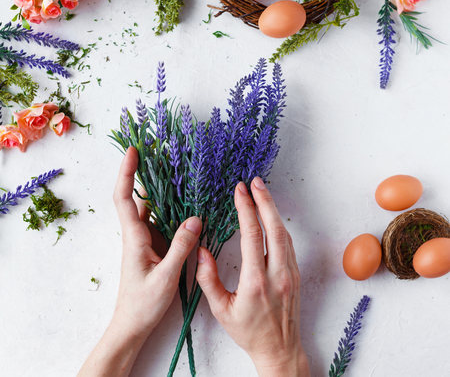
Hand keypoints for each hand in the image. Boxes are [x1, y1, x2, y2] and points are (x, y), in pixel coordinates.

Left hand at [111, 146, 201, 338]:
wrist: (132, 324)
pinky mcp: (154, 246)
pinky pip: (162, 221)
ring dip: (160, 190)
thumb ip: (181, 246)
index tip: (133, 151)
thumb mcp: (166, 276)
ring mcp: (145, 239)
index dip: (126, 173)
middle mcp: (137, 233)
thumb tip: (195, 218)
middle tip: (156, 151)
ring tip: (174, 170)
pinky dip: (171, 209)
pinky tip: (184, 203)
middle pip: (136, 196)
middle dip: (143, 172)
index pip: (124, 198)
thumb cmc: (143, 303)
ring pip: (151, 208)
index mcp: (134, 237)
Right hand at [196, 177, 309, 376]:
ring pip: (285, 234)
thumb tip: (202, 250)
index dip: (246, 209)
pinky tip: (272, 217)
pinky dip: (280, 226)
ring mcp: (290, 274)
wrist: (279, 349)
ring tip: (263, 193)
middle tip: (255, 182)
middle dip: (264, 201)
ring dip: (273, 210)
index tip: (240, 191)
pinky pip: (289, 244)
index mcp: (256, 281)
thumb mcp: (221, 309)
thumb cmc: (248, 332)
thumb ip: (208, 279)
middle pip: (274, 228)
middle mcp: (277, 274)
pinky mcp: (295, 275)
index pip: (252, 235)